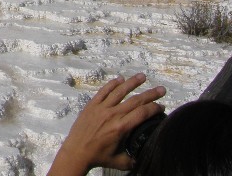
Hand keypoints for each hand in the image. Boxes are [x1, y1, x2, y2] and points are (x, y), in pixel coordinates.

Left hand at [47, 73, 165, 175]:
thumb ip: (134, 158)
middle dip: (150, 94)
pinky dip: (112, 84)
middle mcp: (113, 114)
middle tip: (162, 89)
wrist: (76, 151)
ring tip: (142, 76)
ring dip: (132, 83)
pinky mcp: (91, 105)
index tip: (161, 106)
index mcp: (121, 127)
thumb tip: (144, 156)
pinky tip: (120, 78)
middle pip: (135, 101)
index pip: (142, 113)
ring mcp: (101, 108)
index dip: (153, 108)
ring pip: (119, 92)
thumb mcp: (121, 161)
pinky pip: (103, 91)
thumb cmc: (99, 157)